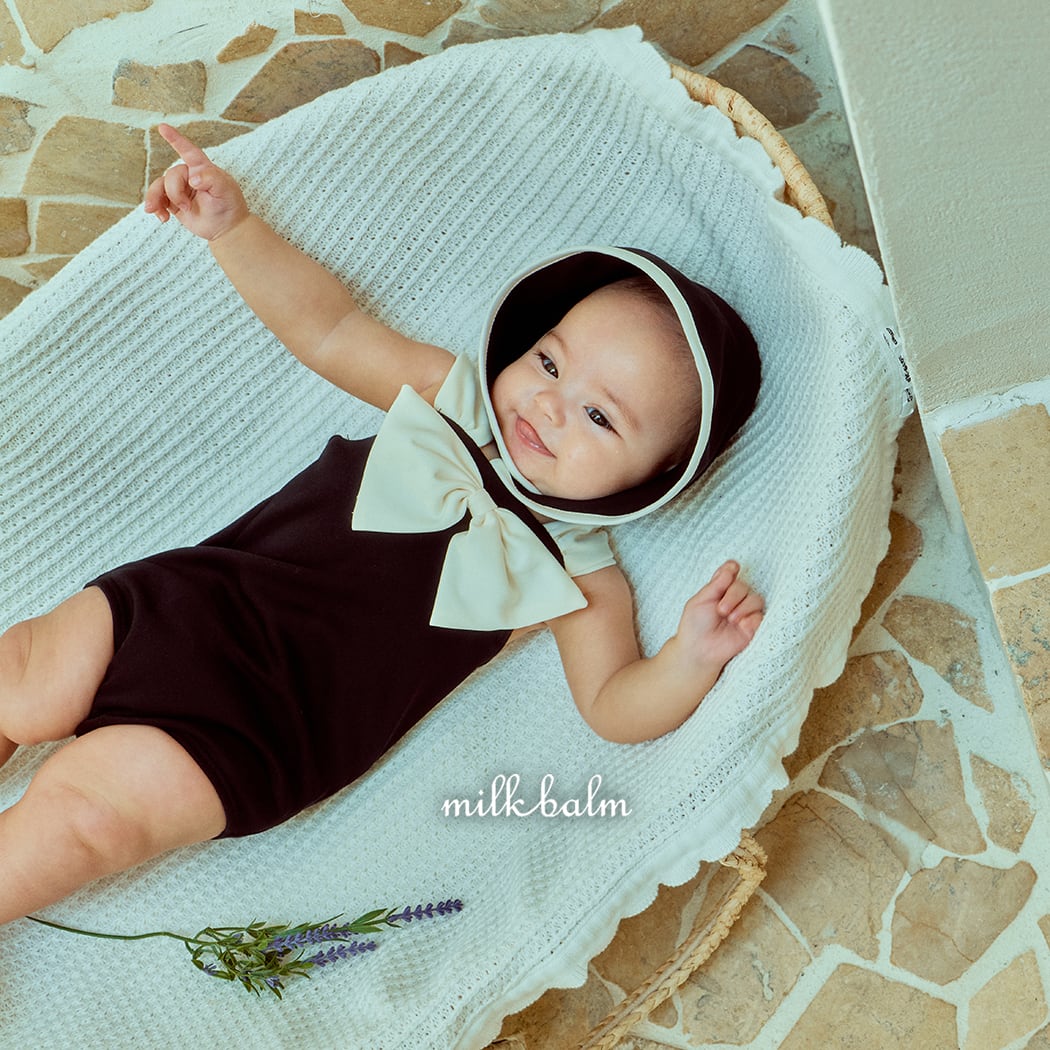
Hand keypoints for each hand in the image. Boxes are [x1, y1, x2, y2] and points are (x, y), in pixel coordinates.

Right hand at [144, 124, 248, 240]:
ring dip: (158, 199)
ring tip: (165, 217)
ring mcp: (180, 188)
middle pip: (171, 175)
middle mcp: (188, 175)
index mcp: (202, 168)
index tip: (162, 127)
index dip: (175, 139)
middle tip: (188, 208)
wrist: (227, 228)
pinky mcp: (173, 201)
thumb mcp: (226, 190)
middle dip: (175, 193)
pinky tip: (162, 218)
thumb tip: (192, 179)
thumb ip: (211, 178)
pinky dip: (156, 208)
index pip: (188, 151)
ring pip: (159, 186)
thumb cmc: (230, 205)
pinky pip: (157, 199)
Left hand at [672, 560, 763, 676]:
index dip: (732, 569)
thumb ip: (716, 584)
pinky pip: (761, 617)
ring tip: (730, 618)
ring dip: (744, 607)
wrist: (699, 650)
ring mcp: (745, 613)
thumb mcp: (700, 601)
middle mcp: (734, 600)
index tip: (733, 568)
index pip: (731, 574)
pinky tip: (741, 626)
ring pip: (756, 599)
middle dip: (734, 595)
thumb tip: (731, 566)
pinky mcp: (753, 628)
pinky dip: (752, 619)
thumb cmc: (695, 626)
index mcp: (720, 591)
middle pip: (744, 586)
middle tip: (721, 610)